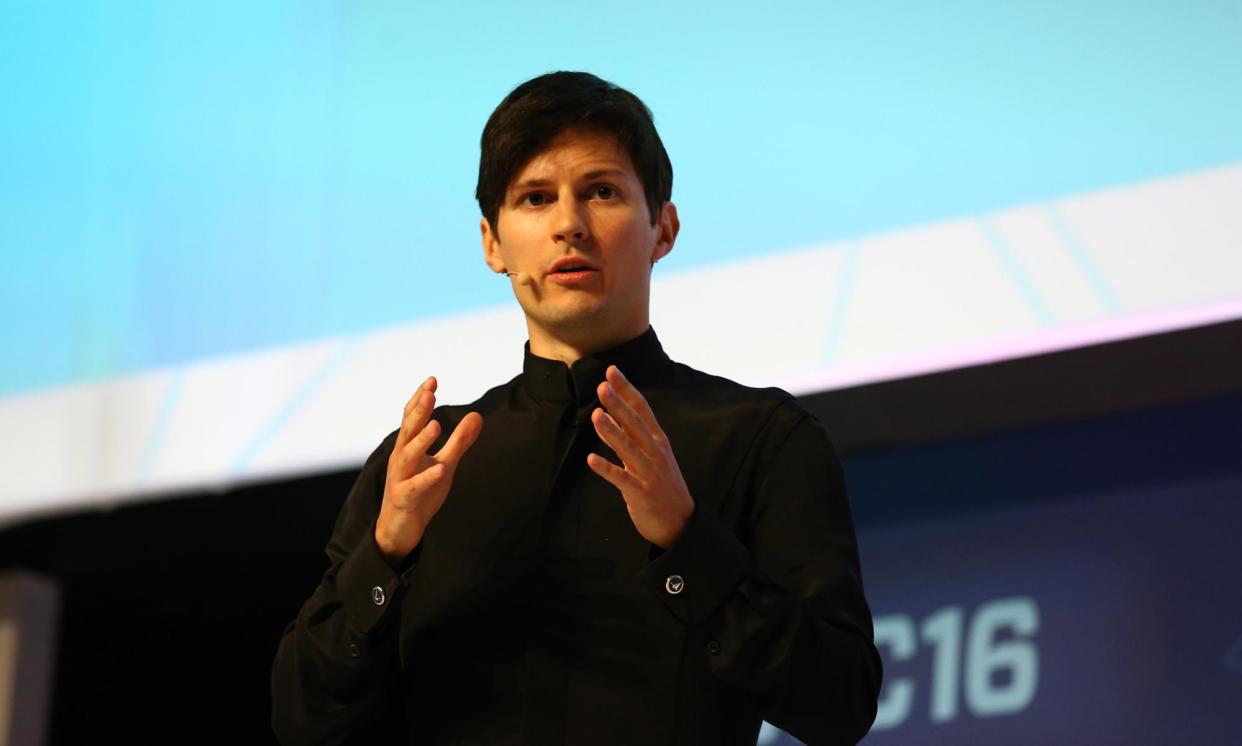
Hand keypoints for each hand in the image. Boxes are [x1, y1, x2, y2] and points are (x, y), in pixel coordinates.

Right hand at [375, 376, 482, 564]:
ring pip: (408, 456)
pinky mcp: (404, 499)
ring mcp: (400, 479)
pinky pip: (414, 487)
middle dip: (419, 412)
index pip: (411, 418)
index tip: (432, 380)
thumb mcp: (445, 463)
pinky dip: (426, 478)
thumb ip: (460, 441)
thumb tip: (477, 415)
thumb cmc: (420, 493)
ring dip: (422, 440)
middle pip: (408, 431)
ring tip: (437, 425)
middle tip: (430, 393)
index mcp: (408, 447)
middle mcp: (400, 459)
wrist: (400, 529)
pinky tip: (440, 469)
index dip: (420, 400)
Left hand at [587, 365, 693, 549]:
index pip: (642, 408)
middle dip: (618, 404)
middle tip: (603, 386)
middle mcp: (655, 452)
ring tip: (596, 415)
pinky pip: (621, 478)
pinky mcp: (640, 493)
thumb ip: (629, 438)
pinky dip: (606, 468)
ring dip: (611, 431)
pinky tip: (591, 460)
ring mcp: (649, 472)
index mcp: (658, 440)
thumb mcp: (650, 456)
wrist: (681, 522)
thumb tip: (609, 416)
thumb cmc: (662, 485)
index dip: (627, 389)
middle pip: (635, 423)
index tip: (612, 371)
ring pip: (628, 447)